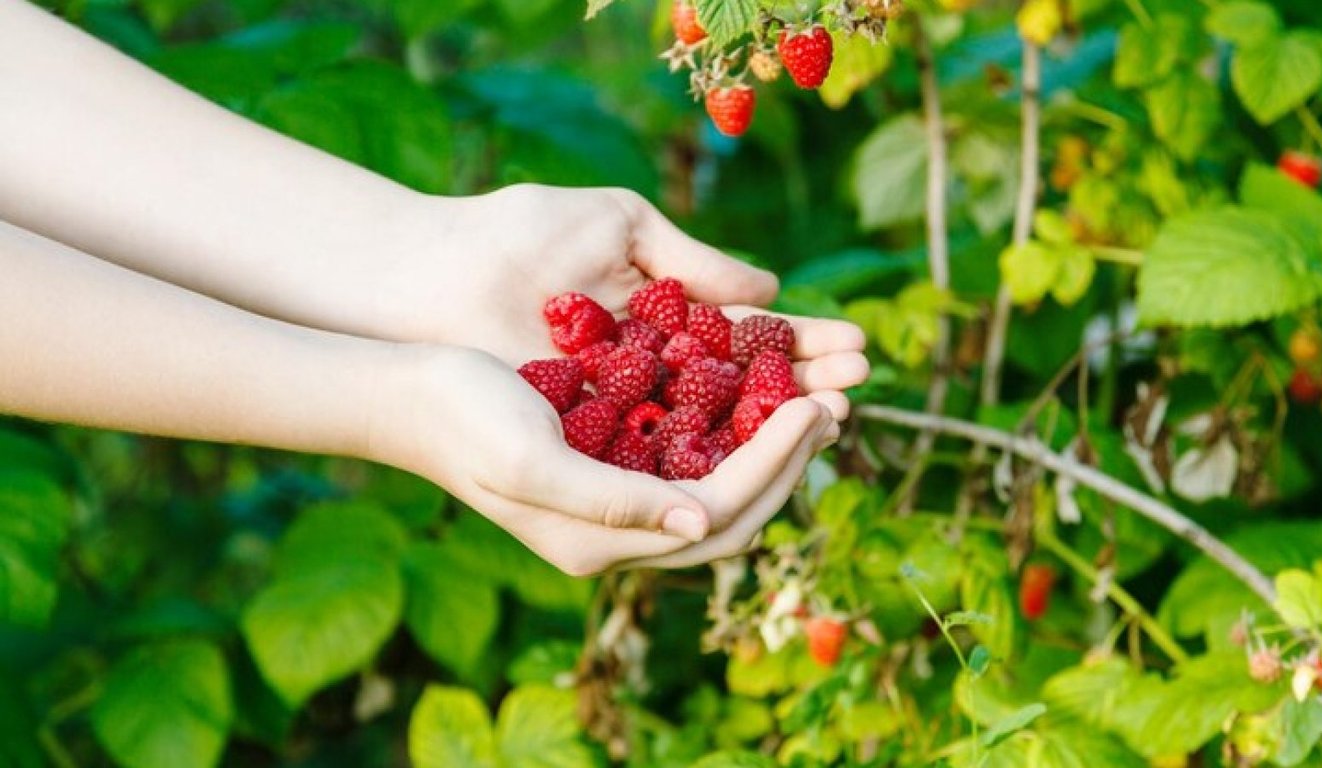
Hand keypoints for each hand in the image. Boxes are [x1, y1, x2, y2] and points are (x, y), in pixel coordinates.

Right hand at [367, 345, 839, 575]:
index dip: (774, 461)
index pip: (719, 511)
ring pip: (723, 488)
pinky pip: (696, 460)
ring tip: (816, 398)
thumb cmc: (462, 419)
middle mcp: (619, 535)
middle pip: (735, 512)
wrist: (411, 393)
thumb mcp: (530, 461)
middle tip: (836, 402)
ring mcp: (620, 504)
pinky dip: (737, 430)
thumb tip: (703, 522)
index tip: (813, 405)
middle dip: (791, 461)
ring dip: (774, 448)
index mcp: (601, 543)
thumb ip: (612, 502)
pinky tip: (761, 391)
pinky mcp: (616, 467)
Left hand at [379, 185, 867, 417]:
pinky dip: (722, 458)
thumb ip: (694, 264)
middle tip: (858, 386)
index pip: (748, 347)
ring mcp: (620, 424)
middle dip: (806, 393)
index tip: (854, 348)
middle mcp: (649, 384)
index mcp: (662, 327)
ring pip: (718, 441)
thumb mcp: (622, 229)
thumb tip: (770, 292)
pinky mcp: (590, 457)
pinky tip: (768, 444)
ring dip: (779, 432)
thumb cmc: (521, 238)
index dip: (802, 350)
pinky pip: (667, 466)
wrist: (438, 271)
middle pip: (745, 401)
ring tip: (832, 413)